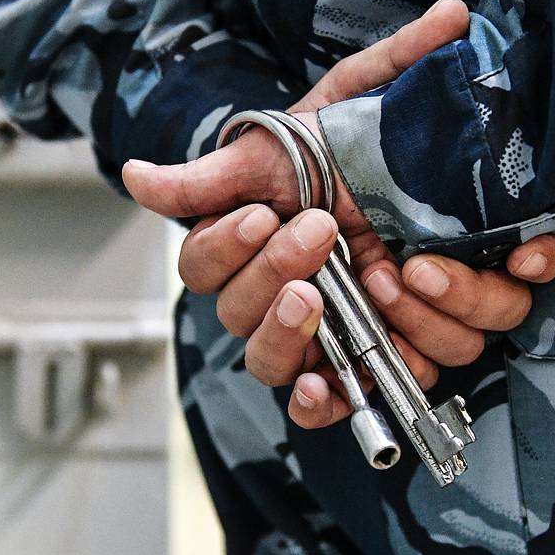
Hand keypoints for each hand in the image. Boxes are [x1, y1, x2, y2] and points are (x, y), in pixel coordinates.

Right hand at [123, 0, 554, 427]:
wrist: (420, 167)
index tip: (260, 216)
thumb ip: (206, 179)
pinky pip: (341, 398)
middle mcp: (273, 300)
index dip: (225, 249)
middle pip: (238, 320)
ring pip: (277, 367)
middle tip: (316, 232)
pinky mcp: (369, 360)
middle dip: (268, 278)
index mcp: (243, 254)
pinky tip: (337, 378)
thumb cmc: (345, 157)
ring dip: (290, 333)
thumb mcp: (278, 156)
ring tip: (321, 293)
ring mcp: (318, 336)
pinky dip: (334, 396)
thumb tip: (134, 175)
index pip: (203, 270)